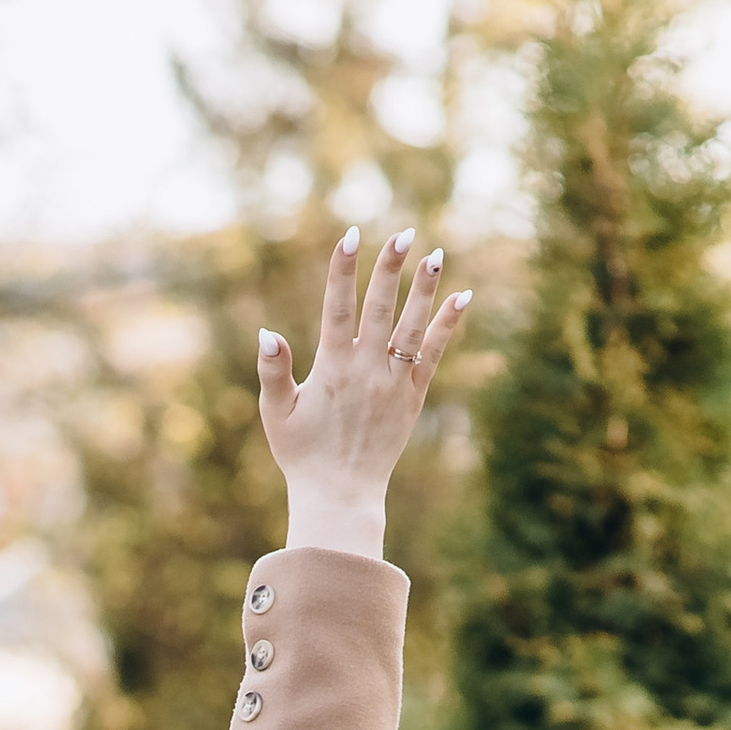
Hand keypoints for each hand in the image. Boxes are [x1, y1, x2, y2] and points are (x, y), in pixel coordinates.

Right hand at [257, 228, 470, 563]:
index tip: (350, 235)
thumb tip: (267, 333)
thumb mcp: (276, 414)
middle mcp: (366, 372)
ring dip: (425, 289)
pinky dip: (448, 326)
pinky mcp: (413, 398)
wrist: (340, 497)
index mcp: (331, 370)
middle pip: (380, 309)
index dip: (342, 270)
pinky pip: (433, 354)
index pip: (337, 308)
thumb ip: (273, 371)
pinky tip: (462, 297)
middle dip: (390, 269)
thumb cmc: (302, 456)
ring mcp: (393, 384)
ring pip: (412, 327)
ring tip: (436, 254)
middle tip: (403, 232)